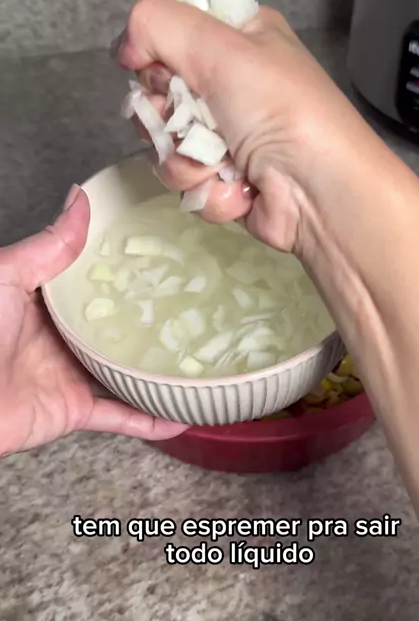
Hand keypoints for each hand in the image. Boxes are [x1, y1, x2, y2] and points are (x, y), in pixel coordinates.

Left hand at [0, 184, 187, 456]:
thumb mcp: (8, 275)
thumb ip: (49, 245)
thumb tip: (79, 198)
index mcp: (46, 302)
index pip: (94, 283)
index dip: (126, 271)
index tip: (166, 258)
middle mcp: (61, 337)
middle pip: (115, 327)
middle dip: (150, 320)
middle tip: (195, 306)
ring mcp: (68, 374)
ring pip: (125, 372)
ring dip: (157, 370)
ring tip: (198, 359)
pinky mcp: (72, 409)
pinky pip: (119, 417)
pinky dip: (149, 421)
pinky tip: (181, 415)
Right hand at [113, 0, 380, 257]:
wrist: (320, 193)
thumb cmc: (279, 110)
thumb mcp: (221, 48)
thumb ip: (158, 26)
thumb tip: (123, 49)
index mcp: (239, 39)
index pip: (168, 37)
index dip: (156, 59)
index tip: (163, 74)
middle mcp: (231, 84)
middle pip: (158, 96)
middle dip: (166, 119)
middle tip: (189, 124)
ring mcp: (227, 136)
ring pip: (166, 147)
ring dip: (187, 163)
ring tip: (221, 166)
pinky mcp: (225, 181)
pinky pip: (188, 184)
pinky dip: (208, 191)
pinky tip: (239, 191)